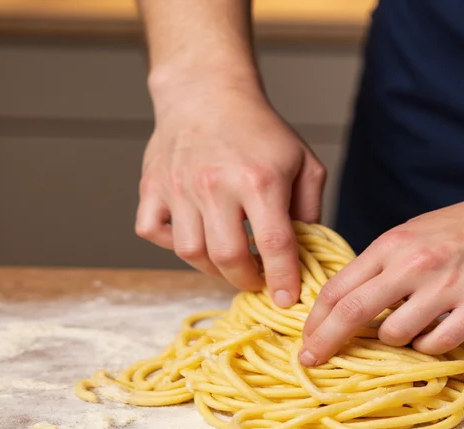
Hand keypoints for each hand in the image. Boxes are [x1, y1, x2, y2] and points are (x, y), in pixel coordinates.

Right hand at [136, 71, 325, 306]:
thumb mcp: (303, 163)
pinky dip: (172, 244)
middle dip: (247, 280)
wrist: (207, 93)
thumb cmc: (260, 131)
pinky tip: (196, 236)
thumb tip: (306, 254)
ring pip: (191, 252)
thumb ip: (310, 210)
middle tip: (258, 280)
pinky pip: (154, 232)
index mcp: (259, 180)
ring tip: (230, 261)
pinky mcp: (153, 186)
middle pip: (228, 257)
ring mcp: (179, 186)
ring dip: (213, 267)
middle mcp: (216, 184)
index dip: (283, 279)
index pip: (274, 245)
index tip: (287, 300)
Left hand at [299, 168, 463, 364]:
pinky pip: (436, 344)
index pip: (339, 286)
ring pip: (395, 335)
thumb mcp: (424, 230)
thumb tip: (358, 301)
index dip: (316, 319)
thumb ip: (390, 262)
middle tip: (312, 362)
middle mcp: (415, 261)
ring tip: (414, 329)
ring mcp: (448, 285)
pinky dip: (431, 347)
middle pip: (352, 313)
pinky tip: (442, 331)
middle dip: (326, 342)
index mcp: (397, 241)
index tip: (306, 340)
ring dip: (395, 342)